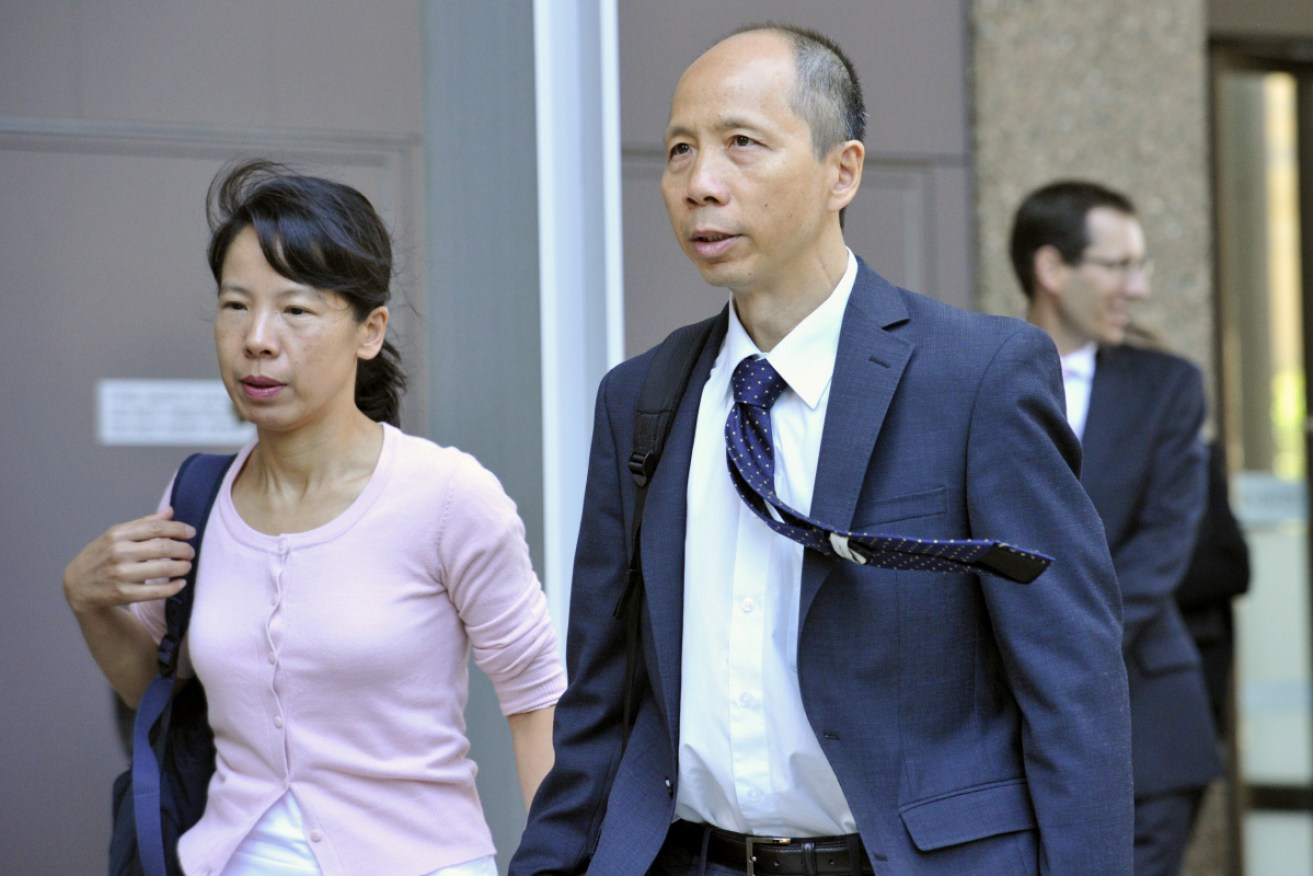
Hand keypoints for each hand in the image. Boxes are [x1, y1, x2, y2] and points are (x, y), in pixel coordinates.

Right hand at [64, 509, 196, 613]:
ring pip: (163, 568)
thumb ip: (144, 523)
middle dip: (184, 549)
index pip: (156, 527)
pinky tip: (180, 583)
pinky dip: (173, 587)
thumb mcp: (116, 535)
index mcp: (117, 534)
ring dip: (182, 567)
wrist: (77, 585)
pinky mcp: (123, 594)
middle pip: (163, 547)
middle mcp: (118, 552)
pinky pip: (156, 591)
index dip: (179, 529)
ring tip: (186, 566)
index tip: (191, 532)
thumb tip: (170, 511)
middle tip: (190, 552)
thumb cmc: (102, 555)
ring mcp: (120, 574)